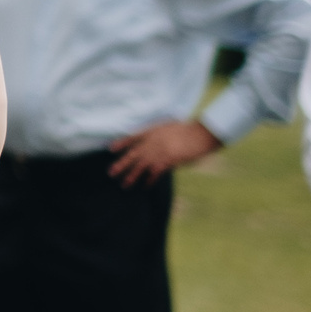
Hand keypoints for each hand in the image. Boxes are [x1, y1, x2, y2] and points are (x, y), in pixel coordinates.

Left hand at [107, 119, 221, 187]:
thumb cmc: (189, 129)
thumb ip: (160, 135)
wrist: (200, 134)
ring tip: (124, 184)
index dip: (121, 143)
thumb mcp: (170, 126)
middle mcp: (152, 142)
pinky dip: (150, 179)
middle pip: (133, 154)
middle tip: (111, 172)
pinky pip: (155, 172)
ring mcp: (159, 151)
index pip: (132, 137)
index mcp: (152, 131)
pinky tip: (146, 185)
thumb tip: (156, 144)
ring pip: (141, 165)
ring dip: (132, 175)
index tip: (110, 148)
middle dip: (121, 164)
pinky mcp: (168, 161)